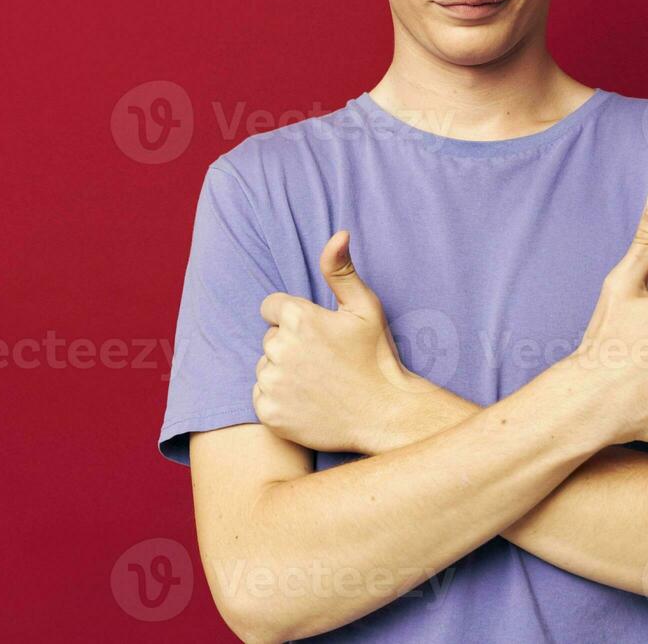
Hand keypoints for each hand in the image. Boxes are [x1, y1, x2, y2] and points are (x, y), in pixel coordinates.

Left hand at [253, 230, 417, 452]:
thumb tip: (339, 233)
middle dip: (290, 345)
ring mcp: (273, 383)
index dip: (295, 319)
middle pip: (270, 339)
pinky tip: (308, 402)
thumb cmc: (377, 357)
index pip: (272, 307)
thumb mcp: (366, 307)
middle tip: (324, 361)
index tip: (318, 334)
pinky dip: (279, 400)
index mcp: (299, 318)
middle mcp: (280, 349)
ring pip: (265, 367)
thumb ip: (342, 270)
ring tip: (318, 382)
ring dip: (283, 372)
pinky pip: (261, 397)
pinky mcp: (270, 412)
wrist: (385, 414)